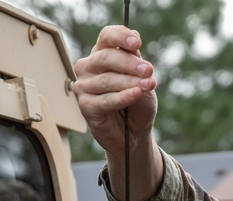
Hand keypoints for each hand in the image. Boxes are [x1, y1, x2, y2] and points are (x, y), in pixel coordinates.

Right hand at [74, 26, 157, 160]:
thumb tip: (135, 39)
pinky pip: (105, 100)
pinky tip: (136, 94)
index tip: (137, 42)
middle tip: (149, 70)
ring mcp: (83, 87)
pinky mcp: (85, 107)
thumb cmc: (137, 103)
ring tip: (148, 84)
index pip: (106, 37)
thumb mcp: (142, 78)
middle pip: (105, 57)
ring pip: (107, 80)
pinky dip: (123, 97)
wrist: (136, 132)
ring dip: (130, 82)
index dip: (120, 36)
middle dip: (129, 63)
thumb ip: (137, 61)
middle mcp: (88, 67)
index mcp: (101, 54)